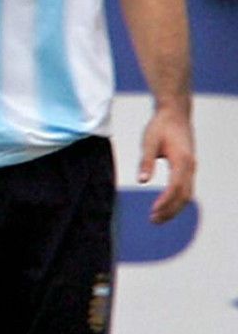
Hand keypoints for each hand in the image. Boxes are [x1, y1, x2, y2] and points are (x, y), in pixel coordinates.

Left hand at [139, 105, 195, 222]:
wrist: (175, 113)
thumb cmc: (160, 126)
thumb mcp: (149, 141)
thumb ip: (145, 161)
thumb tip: (141, 180)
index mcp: (182, 160)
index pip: (175, 188)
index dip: (165, 202)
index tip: (153, 212)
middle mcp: (190, 166)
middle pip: (184, 195)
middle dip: (170, 210)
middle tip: (153, 220)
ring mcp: (192, 167)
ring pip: (187, 194)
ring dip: (173, 207)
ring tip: (156, 217)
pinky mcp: (188, 166)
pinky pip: (186, 188)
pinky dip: (177, 199)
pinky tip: (164, 205)